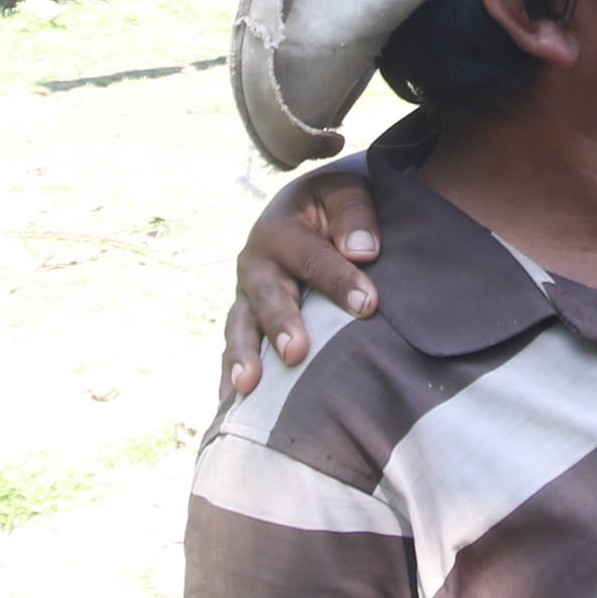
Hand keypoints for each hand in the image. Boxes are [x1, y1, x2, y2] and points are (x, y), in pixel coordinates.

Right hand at [221, 168, 380, 398]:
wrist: (305, 211)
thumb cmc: (333, 206)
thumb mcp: (346, 192)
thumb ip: (354, 215)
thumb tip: (363, 251)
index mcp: (280, 229)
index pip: (312, 258)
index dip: (339, 280)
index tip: (367, 305)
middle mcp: (255, 264)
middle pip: (268, 297)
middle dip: (281, 325)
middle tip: (297, 352)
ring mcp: (246, 296)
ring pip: (241, 327)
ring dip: (244, 356)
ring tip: (248, 386)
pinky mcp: (246, 321)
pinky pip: (233, 350)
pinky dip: (229, 376)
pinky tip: (230, 406)